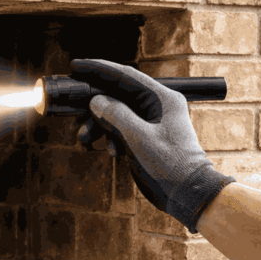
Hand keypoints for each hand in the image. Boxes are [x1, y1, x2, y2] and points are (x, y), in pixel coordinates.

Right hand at [70, 59, 234, 233]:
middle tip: (74, 114)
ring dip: (97, 126)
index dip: (99, 69)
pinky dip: (108, 138)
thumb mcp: (140, 138)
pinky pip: (119, 129)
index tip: (76, 66)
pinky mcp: (143, 137)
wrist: (186, 193)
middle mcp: (155, 105)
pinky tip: (109, 151)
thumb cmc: (171, 164)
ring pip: (114, 114)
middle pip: (116, 94)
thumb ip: (116, 115)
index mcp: (161, 98)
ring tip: (83, 139)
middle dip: (93, 106)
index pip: (125, 75)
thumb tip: (96, 100)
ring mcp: (149, 121)